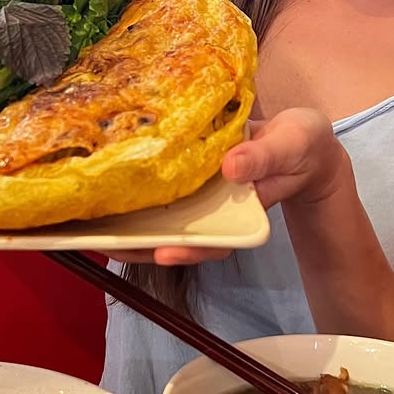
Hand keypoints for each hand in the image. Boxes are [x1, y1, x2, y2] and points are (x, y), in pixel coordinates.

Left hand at [113, 108, 349, 266]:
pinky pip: (163, 188)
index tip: (165, 254)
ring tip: (92, 229)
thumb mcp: (290, 146)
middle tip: (104, 246)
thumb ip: (264, 158)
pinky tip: (109, 189)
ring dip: (131, 225)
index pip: (215, 240)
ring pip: (166, 218)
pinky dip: (138, 192)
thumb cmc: (301, 144)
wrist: (301, 139)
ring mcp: (203, 196)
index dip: (190, 250)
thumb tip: (230, 166)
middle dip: (142, 246)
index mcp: (245, 214)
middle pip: (179, 237)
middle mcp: (218, 211)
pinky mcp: (191, 173)